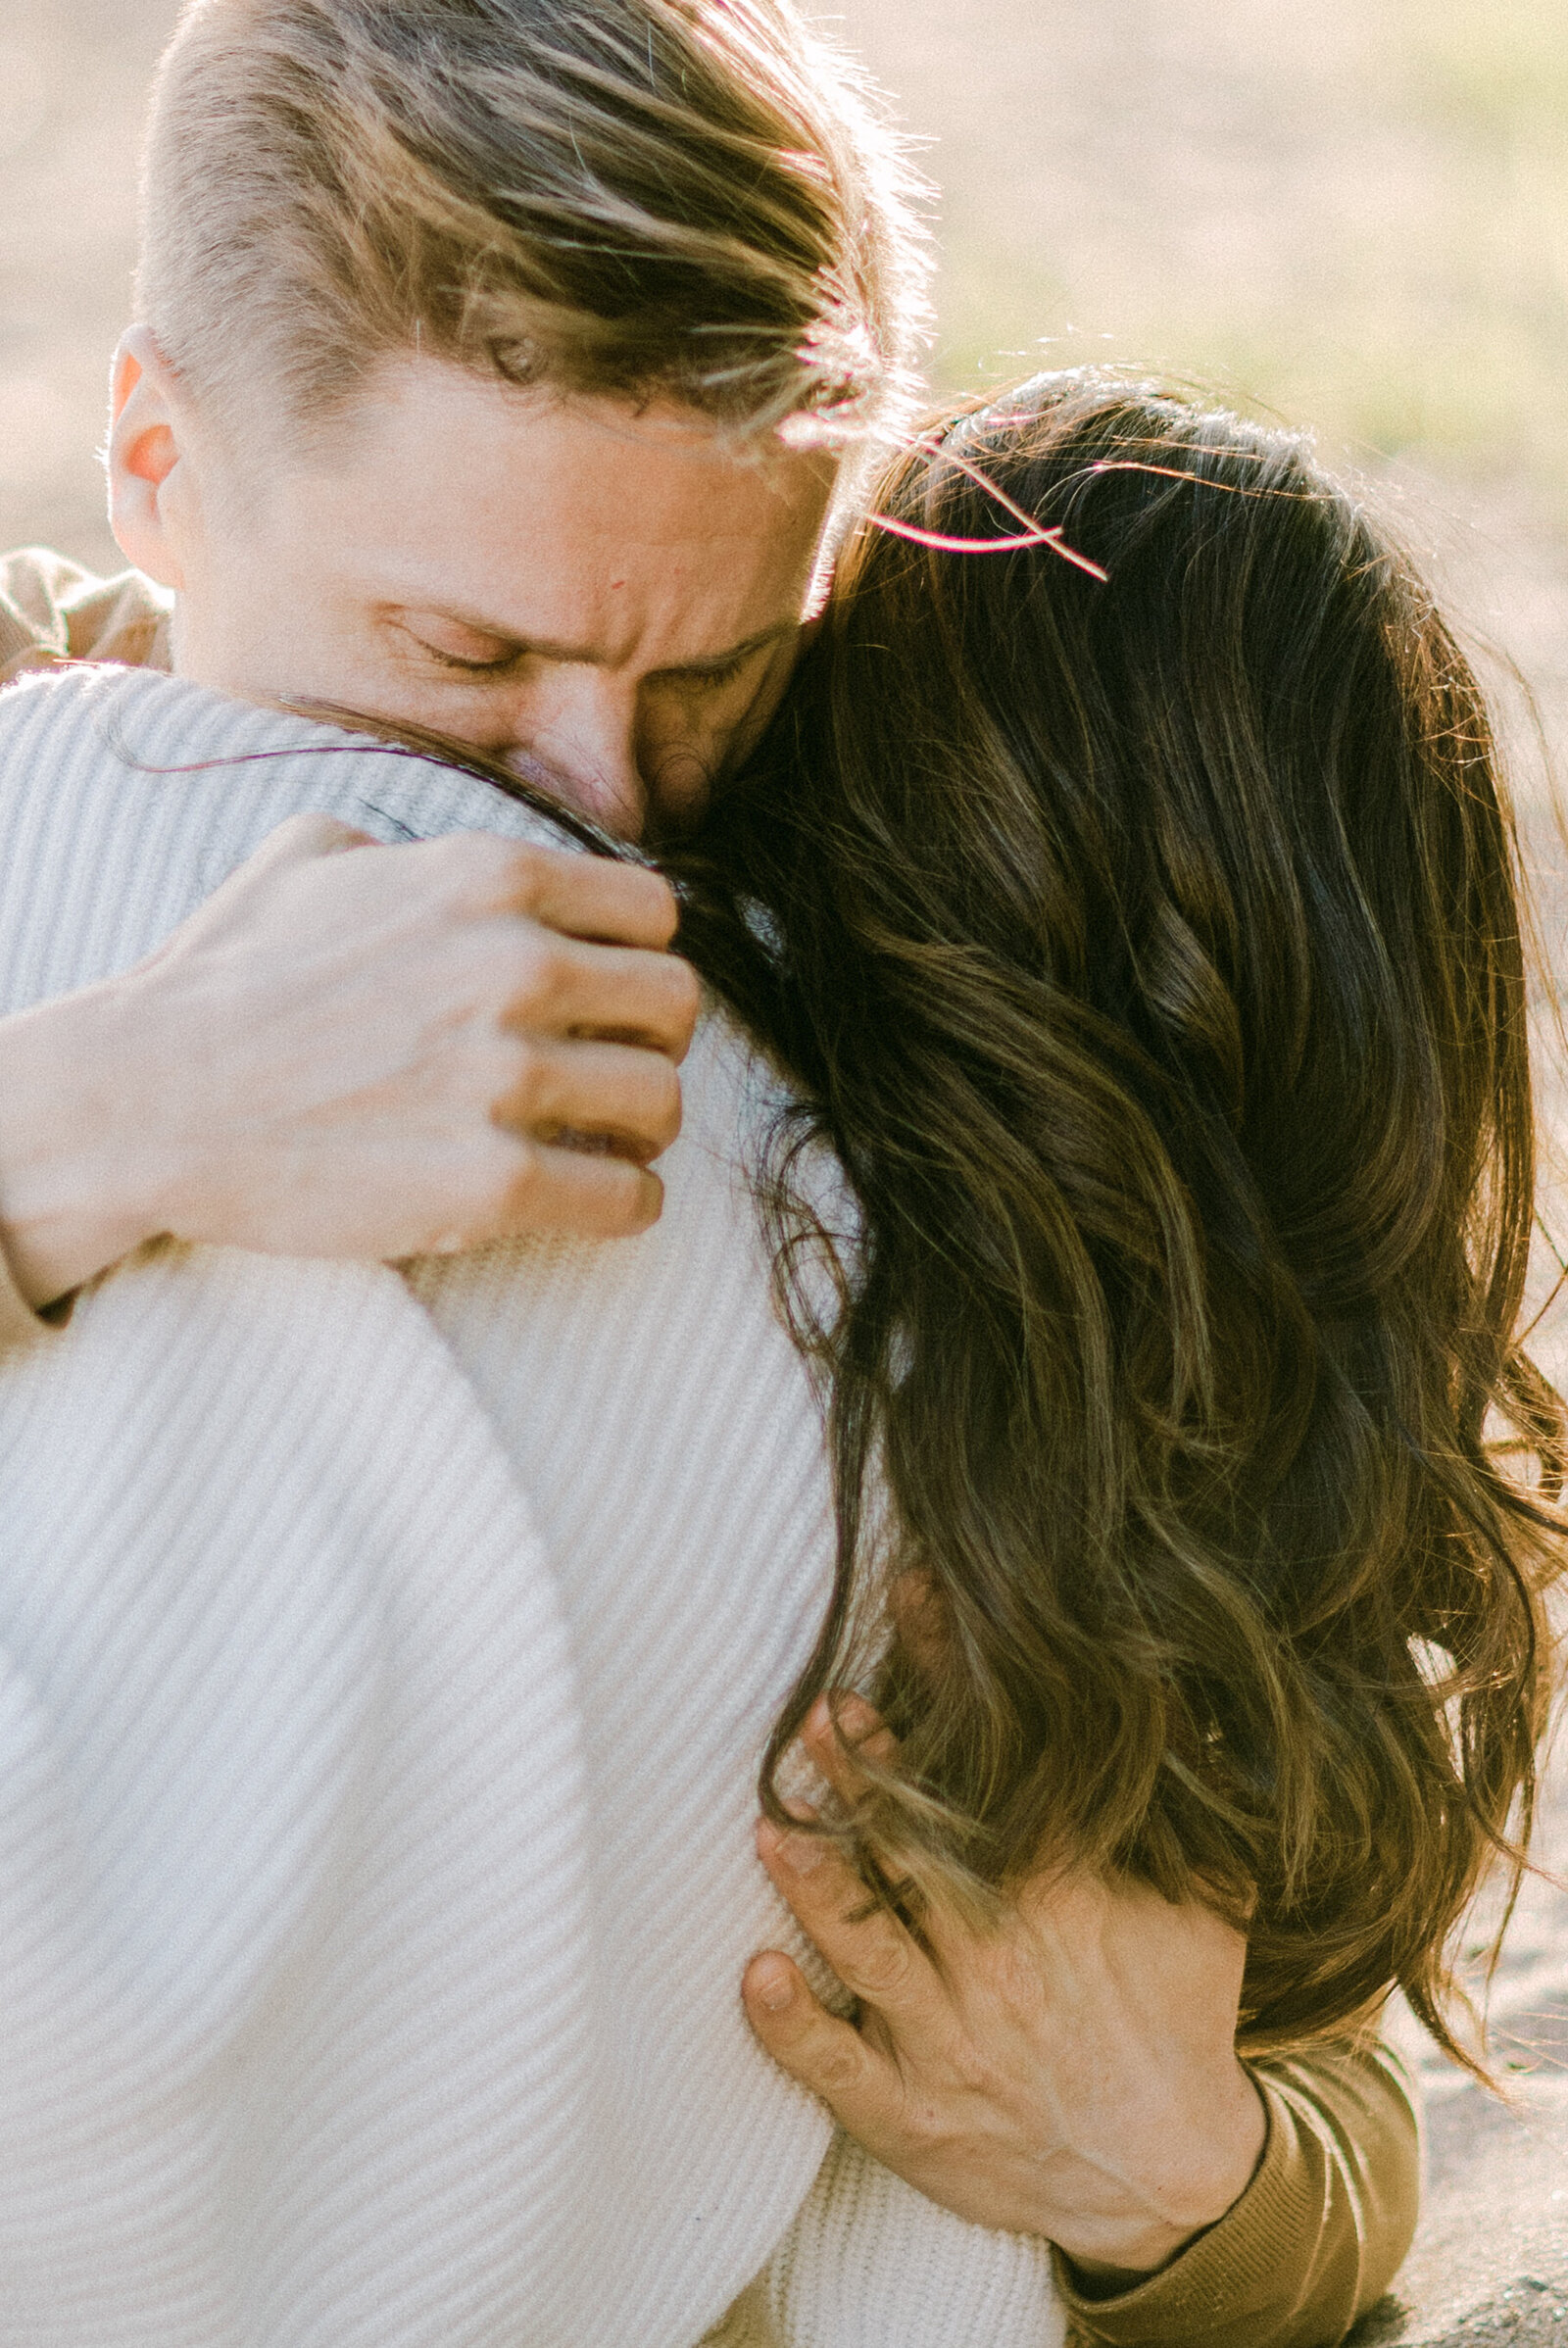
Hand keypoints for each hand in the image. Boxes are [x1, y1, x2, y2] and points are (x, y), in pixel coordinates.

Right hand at [0, 815, 699, 1303]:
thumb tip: (432, 861)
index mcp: (487, 880)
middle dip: (651, 1044)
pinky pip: (629, 1199)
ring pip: (665, 1103)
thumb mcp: (307, 858)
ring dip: (641, 1130)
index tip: (604, 1000)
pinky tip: (593, 1200)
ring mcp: (506, 1077)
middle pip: (678, 1006)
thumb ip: (403, 849)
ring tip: (600, 1143)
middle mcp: (514, 967)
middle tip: (607, 1074)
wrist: (148, 1098)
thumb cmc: (221, 980)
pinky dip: (626, 1205)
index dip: (635, 961)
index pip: (653, 914)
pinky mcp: (492, 1182)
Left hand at [743, 1697, 1265, 2277]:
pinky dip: (794, 2027)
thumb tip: (1170, 1689)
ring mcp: (946, 2043)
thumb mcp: (1210, 1900)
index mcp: (1062, 1899)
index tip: (909, 1612)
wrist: (1173, 2180)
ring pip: (867, 1949)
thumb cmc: (1179, 2016)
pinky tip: (755, 1975)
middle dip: (865, 1781)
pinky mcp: (909, 2117)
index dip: (948, 1691)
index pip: (995, 1774)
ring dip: (817, 1886)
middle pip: (916, 1853)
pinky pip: (838, 2069)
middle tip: (818, 1715)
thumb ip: (1186, 1798)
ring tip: (772, 1826)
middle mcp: (998, 1962)